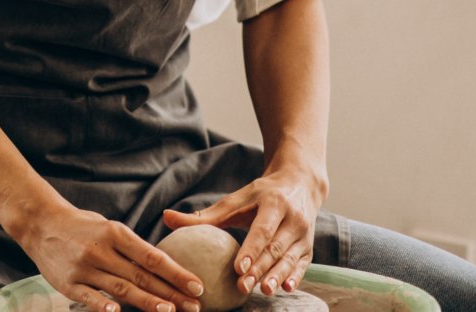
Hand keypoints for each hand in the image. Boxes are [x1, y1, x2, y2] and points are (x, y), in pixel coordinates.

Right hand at [15, 204, 204, 311]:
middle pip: (141, 275)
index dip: (177, 273)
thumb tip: (165, 267)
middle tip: (194, 307)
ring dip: (147, 302)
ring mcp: (83, 267)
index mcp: (115, 232)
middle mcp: (101, 249)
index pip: (152, 257)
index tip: (197, 286)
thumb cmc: (82, 227)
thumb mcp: (109, 228)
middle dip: (170, 293)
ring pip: (121, 288)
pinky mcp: (68, 283)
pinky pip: (89, 297)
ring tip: (169, 311)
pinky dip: (104, 306)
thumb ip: (132, 248)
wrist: (40, 223)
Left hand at [161, 165, 326, 298]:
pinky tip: (286, 289)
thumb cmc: (260, 195)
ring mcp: (304, 234)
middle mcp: (293, 218)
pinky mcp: (308, 247)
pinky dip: (296, 276)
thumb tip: (166, 218)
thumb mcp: (235, 200)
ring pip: (290, 258)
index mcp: (274, 203)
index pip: (262, 229)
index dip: (251, 248)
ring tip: (264, 291)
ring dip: (278, 275)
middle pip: (275, 247)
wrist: (299, 185)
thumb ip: (203, 215)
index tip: (238, 267)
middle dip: (260, 268)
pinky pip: (303, 264)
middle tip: (243, 286)